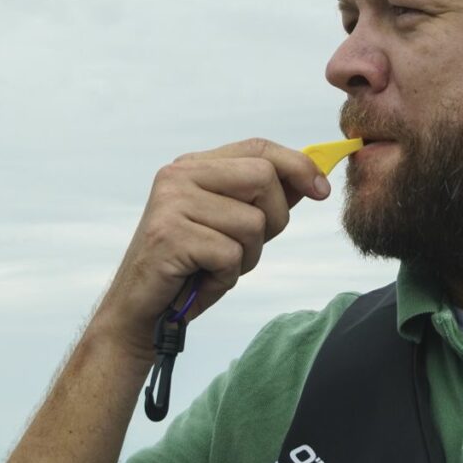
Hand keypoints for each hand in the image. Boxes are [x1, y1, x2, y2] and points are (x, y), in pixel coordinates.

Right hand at [92, 138, 329, 361]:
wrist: (140, 314)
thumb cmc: (189, 269)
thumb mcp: (232, 227)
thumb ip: (263, 200)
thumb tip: (312, 179)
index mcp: (194, 166)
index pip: (258, 148)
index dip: (298, 165)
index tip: (321, 190)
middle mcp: (179, 175)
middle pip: (263, 178)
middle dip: (274, 220)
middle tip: (245, 249)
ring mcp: (171, 203)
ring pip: (252, 222)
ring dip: (246, 257)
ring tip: (214, 267)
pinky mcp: (169, 236)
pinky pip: (230, 254)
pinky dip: (225, 277)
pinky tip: (201, 281)